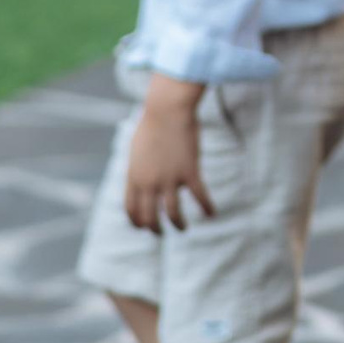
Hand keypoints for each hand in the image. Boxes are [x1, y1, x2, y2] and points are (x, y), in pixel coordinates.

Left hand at [123, 75, 214, 233]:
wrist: (167, 110)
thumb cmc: (152, 124)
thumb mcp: (137, 149)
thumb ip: (138, 168)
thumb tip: (140, 178)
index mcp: (134, 177)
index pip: (131, 210)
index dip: (137, 222)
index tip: (144, 226)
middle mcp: (150, 182)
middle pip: (149, 217)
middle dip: (155, 229)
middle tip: (162, 232)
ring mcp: (169, 178)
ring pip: (173, 212)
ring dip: (178, 224)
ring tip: (183, 228)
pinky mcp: (189, 171)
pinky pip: (199, 195)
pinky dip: (206, 207)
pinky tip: (212, 213)